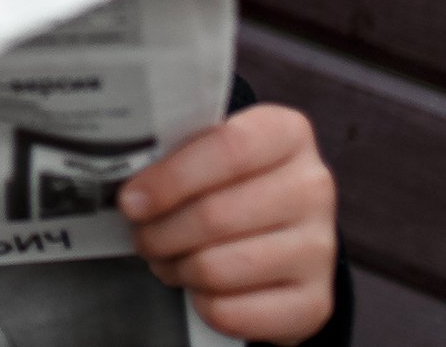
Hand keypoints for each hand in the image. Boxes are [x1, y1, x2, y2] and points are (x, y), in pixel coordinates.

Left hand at [120, 105, 337, 344]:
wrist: (283, 229)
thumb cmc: (230, 180)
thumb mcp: (210, 149)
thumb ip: (176, 153)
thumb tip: (126, 184)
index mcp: (286, 133)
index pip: (226, 149)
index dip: (170, 179)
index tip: (130, 201)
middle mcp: (313, 187)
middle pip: (215, 215)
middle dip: (160, 232)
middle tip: (139, 235)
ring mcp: (320, 248)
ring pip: (220, 267)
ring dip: (177, 267)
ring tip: (164, 258)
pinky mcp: (315, 302)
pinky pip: (235, 311)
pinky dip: (201, 303)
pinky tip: (197, 287)